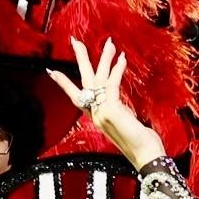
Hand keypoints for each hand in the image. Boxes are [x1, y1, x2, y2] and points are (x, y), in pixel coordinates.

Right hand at [47, 37, 166, 168]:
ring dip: (104, 58)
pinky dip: (117, 69)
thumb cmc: (140, 144)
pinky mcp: (111, 108)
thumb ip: (120, 114)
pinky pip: (112, 83)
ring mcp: (101, 111)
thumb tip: (122, 107)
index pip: (76, 97)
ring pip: (98, 78)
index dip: (64, 84)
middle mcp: (95, 113)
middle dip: (81, 59)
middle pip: (84, 81)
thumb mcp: (125, 126)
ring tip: (109, 43)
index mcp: (96, 117)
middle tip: (76, 41)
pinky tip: (122, 59)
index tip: (53, 72)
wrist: (144, 156)